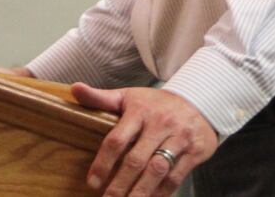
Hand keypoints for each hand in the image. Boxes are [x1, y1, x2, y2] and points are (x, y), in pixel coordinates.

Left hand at [73, 84, 218, 195]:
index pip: (117, 139)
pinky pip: (176, 177)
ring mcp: (180, 137)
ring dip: (140, 193)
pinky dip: (162, 193)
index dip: (103, 163)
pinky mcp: (195, 151)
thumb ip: (101, 98)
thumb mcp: (129, 97)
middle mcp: (161, 123)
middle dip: (119, 185)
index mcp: (140, 110)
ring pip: (157, 170)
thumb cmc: (156, 104)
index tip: (92, 182)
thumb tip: (74, 89)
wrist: (200, 99)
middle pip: (136, 160)